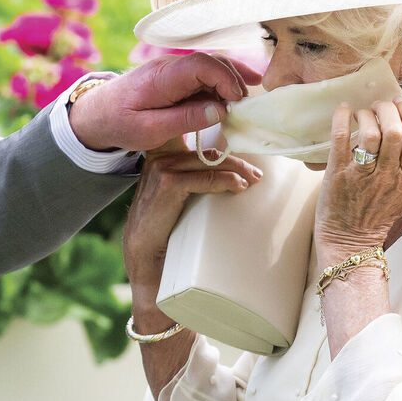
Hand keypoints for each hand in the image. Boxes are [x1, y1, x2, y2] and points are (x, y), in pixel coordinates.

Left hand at [69, 52, 260, 151]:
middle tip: (247, 108)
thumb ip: (183, 120)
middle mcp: (170, 66)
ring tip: (248, 102)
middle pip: (212, 63)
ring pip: (212, 67)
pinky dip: (223, 84)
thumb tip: (220, 111)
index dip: (225, 79)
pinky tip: (239, 94)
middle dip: (235, 82)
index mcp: (161, 77)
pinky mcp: (177, 77)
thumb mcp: (149, 130)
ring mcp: (174, 69)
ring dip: (232, 82)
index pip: (202, 65)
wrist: (96, 113)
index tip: (237, 103)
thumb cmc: (119, 123)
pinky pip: (205, 75)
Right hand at [124, 140, 263, 316]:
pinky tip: (238, 187)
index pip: (191, 139)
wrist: (146, 261)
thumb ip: (192, 181)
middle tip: (256, 173)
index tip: (243, 152)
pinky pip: (203, 177)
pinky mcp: (167, 185)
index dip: (216, 141)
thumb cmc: (163, 232)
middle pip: (205, 150)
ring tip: (253, 180)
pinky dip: (224, 181)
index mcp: (160, 159)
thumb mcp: (176, 199)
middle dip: (234, 159)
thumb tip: (227, 176)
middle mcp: (158, 159)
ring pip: (207, 160)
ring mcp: (161, 170)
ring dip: (236, 168)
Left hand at [314, 98, 401, 264]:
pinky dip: (342, 119)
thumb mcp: (400, 195)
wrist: (349, 243)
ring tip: (362, 112)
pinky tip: (343, 111)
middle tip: (379, 105)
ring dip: (367, 114)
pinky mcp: (338, 174)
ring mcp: (363, 175)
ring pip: (372, 133)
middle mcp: (388, 176)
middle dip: (388, 109)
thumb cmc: (373, 218)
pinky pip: (342, 139)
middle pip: (396, 130)